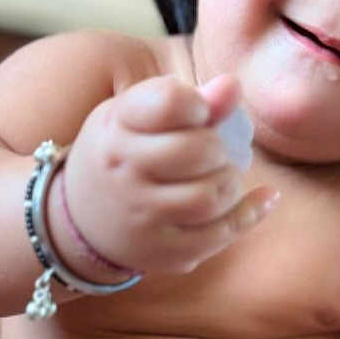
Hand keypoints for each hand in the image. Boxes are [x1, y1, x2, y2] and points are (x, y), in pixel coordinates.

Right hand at [62, 74, 277, 275]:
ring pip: (211, 196)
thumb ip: (185, 101)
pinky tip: (263, 198)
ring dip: (231, 182)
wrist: (77, 223)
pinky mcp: (162, 252)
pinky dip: (250, 213)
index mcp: (117, 127)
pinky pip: (221, 234)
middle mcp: (124, 172)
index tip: (198, 113)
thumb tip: (232, 86)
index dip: (198, 104)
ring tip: (223, 177)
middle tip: (215, 152)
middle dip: (220, 148)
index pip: (169, 102)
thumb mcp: (135, 119)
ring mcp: (142, 217)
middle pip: (199, 151)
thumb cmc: (121, 156)